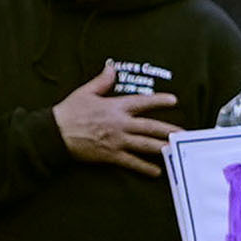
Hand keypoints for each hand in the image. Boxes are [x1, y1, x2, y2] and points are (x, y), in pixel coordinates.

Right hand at [53, 76, 181, 172]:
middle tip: (184, 133)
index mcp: (115, 107)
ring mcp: (117, 141)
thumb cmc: (69, 112)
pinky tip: (157, 171)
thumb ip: (102, 81)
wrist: (56, 133)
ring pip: (145, 145)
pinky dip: (144, 167)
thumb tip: (111, 68)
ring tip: (176, 150)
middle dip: (168, 129)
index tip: (174, 100)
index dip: (159, 100)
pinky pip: (131, 162)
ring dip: (162, 148)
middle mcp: (120, 124)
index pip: (142, 102)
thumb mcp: (86, 92)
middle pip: (150, 126)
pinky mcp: (110, 155)